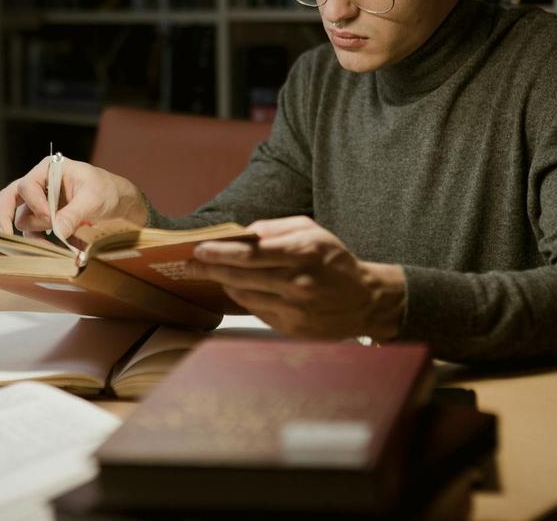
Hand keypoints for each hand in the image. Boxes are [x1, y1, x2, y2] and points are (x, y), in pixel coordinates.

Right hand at [0, 155, 146, 238]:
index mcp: (48, 170)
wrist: (116, 203)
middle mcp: (38, 185)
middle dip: (7, 218)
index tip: (49, 218)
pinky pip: (30, 233)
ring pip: (22, 221)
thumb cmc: (106, 191)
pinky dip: (37, 243)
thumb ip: (74, 213)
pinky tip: (49, 251)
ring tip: (52, 246)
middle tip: (5, 235)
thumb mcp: (93, 199)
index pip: (27, 186)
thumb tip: (58, 232)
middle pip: (10, 200)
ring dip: (33, 235)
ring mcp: (38, 204)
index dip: (35, 203)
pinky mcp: (43, 221)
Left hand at [184, 216, 404, 340]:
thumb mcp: (311, 231)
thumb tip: (241, 233)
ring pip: (245, 295)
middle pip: (241, 276)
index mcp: (303, 252)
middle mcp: (298, 283)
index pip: (250, 253)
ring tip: (215, 273)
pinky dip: (244, 298)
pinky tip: (239, 288)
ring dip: (226, 283)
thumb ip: (275, 229)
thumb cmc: (335, 260)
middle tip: (191, 264)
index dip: (220, 252)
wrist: (366, 300)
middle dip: (211, 268)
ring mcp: (295, 309)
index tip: (199, 249)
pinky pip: (257, 311)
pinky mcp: (293, 328)